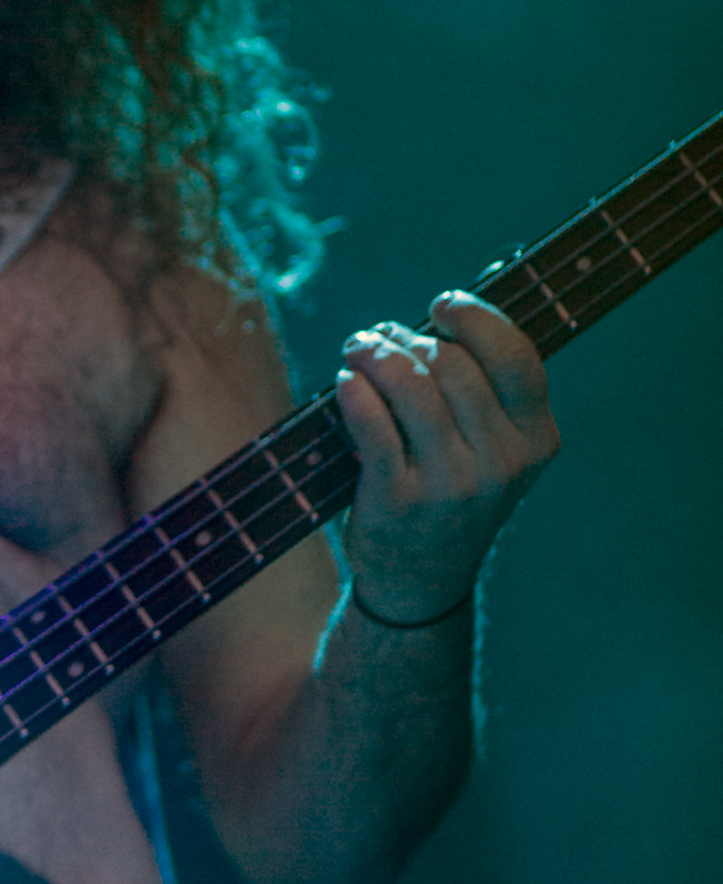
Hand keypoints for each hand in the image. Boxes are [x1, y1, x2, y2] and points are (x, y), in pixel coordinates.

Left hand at [336, 292, 558, 623]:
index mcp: (537, 441)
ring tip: (359, 350)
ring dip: (374, 353)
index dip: (476, 318)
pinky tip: (345, 382)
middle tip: (379, 336)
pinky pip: (370, 419)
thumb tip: (447, 311)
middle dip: (406, 336)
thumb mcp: (494, 450)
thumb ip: (485, 390)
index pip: (516, 357)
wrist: (422, 579)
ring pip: (409, 383)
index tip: (441, 304)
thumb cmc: (453, 491)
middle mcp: (503, 463)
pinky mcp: (400, 499)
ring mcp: (453, 483)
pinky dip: (351, 390)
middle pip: (451, 363)